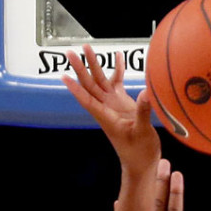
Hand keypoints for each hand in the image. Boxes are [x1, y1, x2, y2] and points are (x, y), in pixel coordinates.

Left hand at [62, 45, 159, 174]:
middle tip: (71, 52)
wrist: (142, 162)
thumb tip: (146, 92)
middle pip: (90, 85)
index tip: (63, 76)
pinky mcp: (124, 104)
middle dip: (81, 68)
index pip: (88, 100)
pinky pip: (118, 83)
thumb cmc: (139, 153)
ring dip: (95, 65)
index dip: (76, 89)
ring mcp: (114, 105)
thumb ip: (143, 112)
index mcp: (107, 117)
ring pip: (101, 81)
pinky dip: (118, 70)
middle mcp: (107, 108)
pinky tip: (118, 57)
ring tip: (88, 48)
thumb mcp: (142, 133)